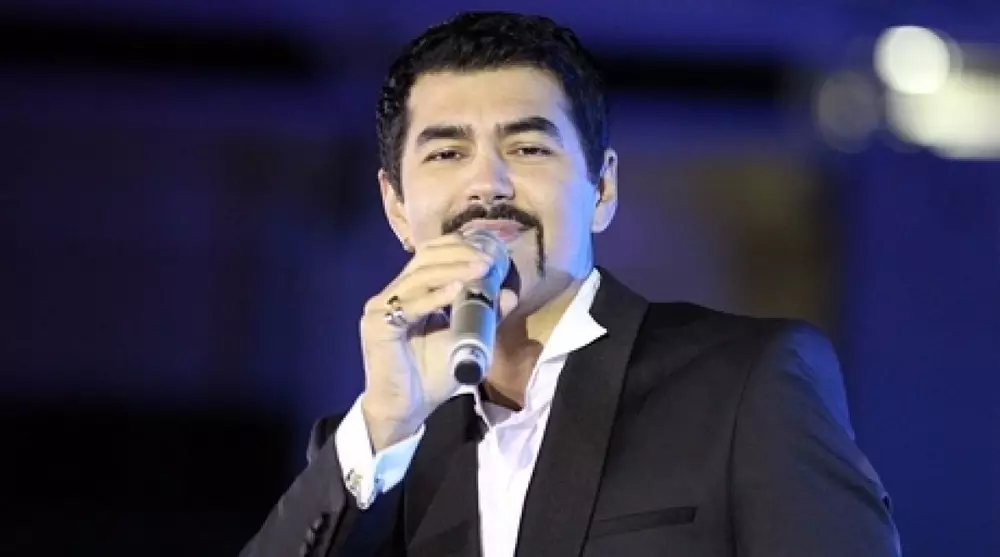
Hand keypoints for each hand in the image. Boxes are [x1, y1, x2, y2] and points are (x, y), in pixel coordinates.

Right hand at [358, 233, 494, 450]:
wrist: (406, 409)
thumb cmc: (431, 377)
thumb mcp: (464, 340)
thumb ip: (483, 316)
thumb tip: (508, 294)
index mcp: (409, 292)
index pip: (430, 256)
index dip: (458, 247)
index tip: (490, 251)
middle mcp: (392, 294)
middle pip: (424, 259)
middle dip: (459, 254)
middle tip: (488, 259)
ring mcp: (381, 308)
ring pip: (419, 277)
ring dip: (453, 270)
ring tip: (481, 269)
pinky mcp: (378, 325)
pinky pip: (410, 305)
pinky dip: (435, 296)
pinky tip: (458, 290)